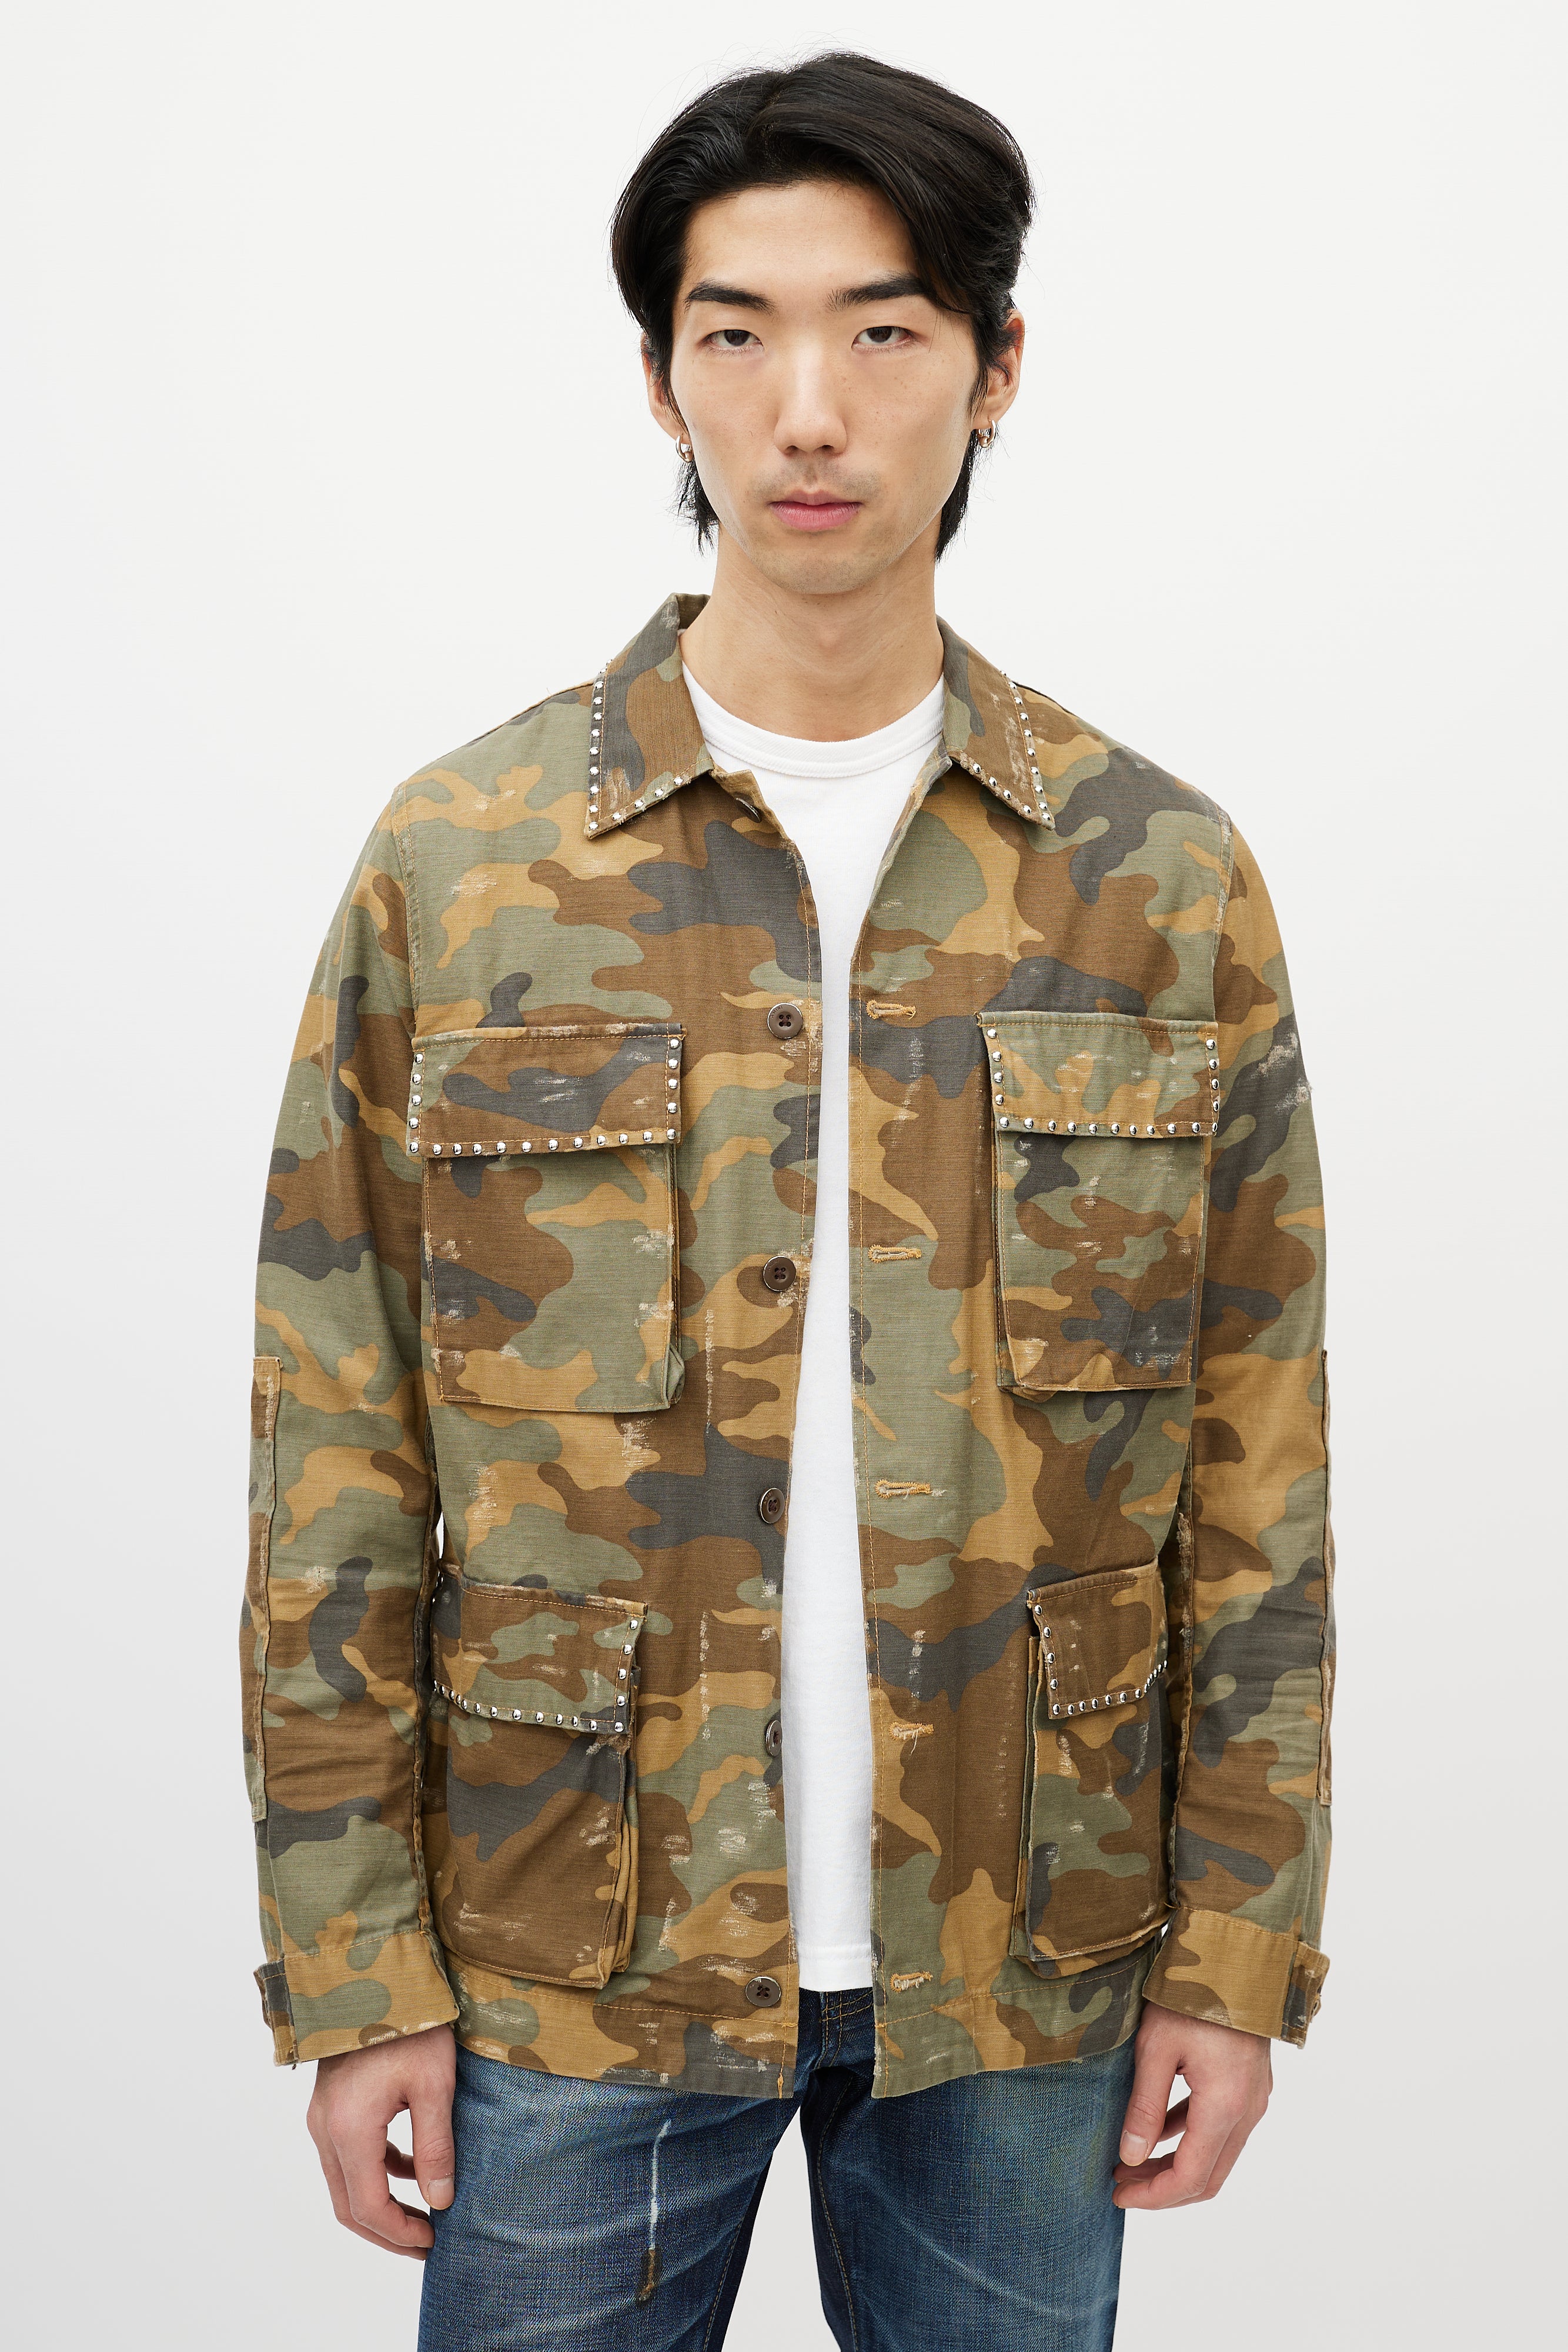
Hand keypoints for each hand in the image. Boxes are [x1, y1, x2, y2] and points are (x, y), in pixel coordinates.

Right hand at [307, 2023, 456, 2256]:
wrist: (376, 1973)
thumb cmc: (409, 2023)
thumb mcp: (433, 2085)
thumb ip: (435, 2147)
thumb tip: (441, 2200)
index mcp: (349, 2129)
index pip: (368, 2206)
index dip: (399, 2233)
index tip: (433, 2241)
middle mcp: (326, 2128)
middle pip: (349, 2204)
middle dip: (387, 2231)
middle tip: (426, 2244)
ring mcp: (323, 2116)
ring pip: (345, 2182)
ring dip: (380, 2204)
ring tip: (423, 2214)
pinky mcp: (331, 2103)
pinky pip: (347, 2155)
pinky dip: (375, 2171)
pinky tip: (409, 2167)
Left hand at [1113, 2005, 1270, 2209]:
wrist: (1236, 1953)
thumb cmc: (1192, 1994)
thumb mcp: (1156, 2048)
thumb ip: (1145, 2107)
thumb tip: (1130, 2158)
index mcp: (1225, 2106)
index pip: (1190, 2176)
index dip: (1153, 2195)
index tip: (1118, 2195)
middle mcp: (1247, 2110)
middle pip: (1208, 2176)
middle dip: (1163, 2188)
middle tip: (1120, 2184)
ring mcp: (1253, 2098)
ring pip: (1216, 2155)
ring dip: (1176, 2165)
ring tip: (1130, 2162)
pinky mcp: (1249, 2084)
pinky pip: (1221, 2127)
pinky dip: (1190, 2138)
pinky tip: (1157, 2131)